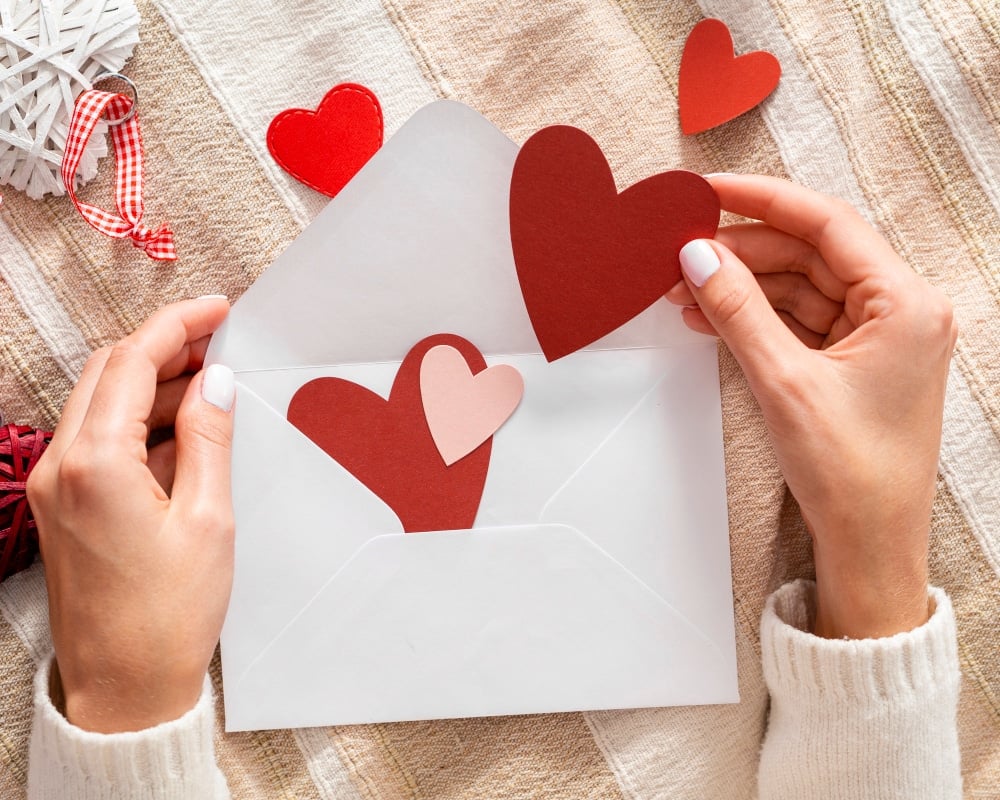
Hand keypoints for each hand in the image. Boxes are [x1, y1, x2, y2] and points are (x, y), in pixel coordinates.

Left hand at [26, 298, 235, 731]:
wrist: (125, 686)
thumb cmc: (168, 615)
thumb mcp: (208, 518)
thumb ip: (208, 438)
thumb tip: (215, 382)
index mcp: (95, 465)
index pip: (131, 363)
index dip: (178, 326)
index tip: (217, 310)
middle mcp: (61, 467)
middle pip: (107, 373)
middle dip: (163, 347)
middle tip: (217, 342)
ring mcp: (56, 486)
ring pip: (101, 402)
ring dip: (152, 384)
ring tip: (211, 385)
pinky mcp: (64, 505)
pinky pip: (98, 439)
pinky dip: (139, 421)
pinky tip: (184, 430)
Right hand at [668, 175, 955, 638]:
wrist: (869, 544)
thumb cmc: (851, 473)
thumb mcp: (784, 382)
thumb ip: (738, 311)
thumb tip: (698, 257)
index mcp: (906, 303)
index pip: (829, 224)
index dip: (764, 200)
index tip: (711, 191)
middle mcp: (900, 311)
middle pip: (810, 254)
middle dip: (743, 252)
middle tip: (683, 250)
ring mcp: (877, 336)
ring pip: (799, 287)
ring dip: (742, 286)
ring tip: (685, 288)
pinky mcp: (853, 361)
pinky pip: (798, 320)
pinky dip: (755, 317)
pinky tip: (710, 314)